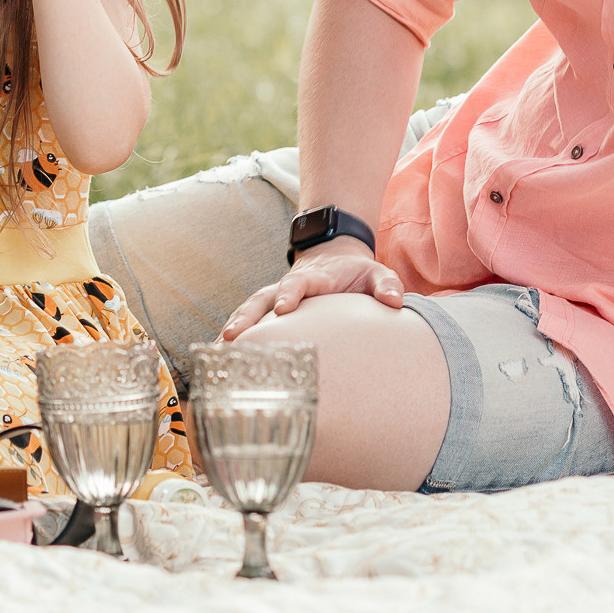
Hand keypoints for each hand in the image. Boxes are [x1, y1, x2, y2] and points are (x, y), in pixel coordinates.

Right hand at [220, 237, 404, 338]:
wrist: (335, 256)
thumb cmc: (357, 272)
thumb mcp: (377, 273)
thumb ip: (387, 284)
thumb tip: (395, 302)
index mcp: (313, 278)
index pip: (298, 285)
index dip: (289, 295)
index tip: (282, 310)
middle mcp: (287, 287)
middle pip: (261, 299)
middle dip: (247, 317)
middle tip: (233, 336)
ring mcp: (274, 297)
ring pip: (249, 310)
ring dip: (234, 327)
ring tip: (219, 349)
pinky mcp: (269, 309)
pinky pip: (249, 321)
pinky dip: (234, 334)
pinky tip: (220, 356)